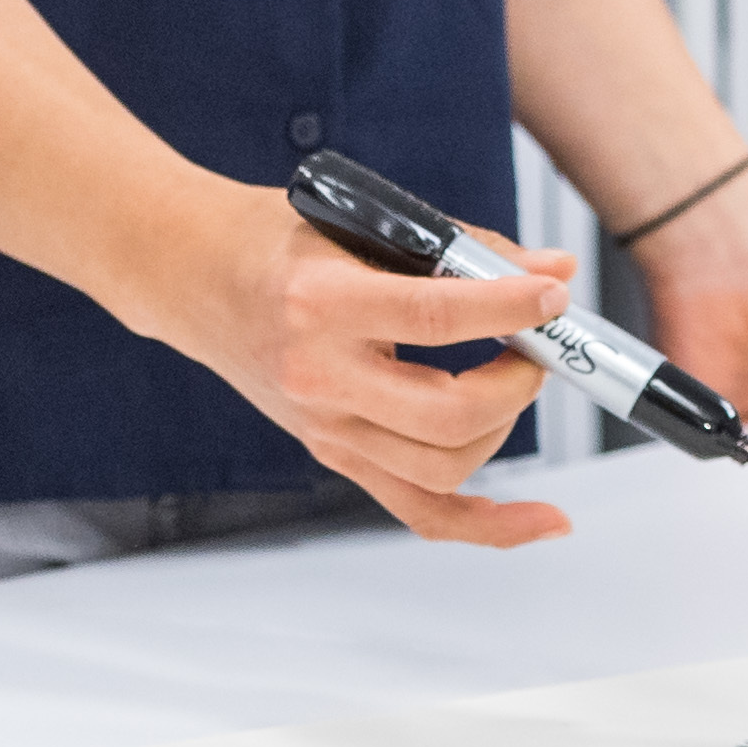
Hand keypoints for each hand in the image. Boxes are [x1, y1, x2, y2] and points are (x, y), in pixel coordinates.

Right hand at [131, 176, 585, 548]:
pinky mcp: (334, 454)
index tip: (555, 296)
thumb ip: (466, 248)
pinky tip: (542, 521)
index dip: (509, 308)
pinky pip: (420, 511)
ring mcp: (324, 428)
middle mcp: (319, 378)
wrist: (191, 276)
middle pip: (446, 415)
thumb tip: (556, 270)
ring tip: (513, 377)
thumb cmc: (277, 241)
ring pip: (442, 468)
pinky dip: (486, 526)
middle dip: (517, 381)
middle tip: (537, 342)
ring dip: (503, 428)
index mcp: (322, 304)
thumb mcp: (367, 220)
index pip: (435, 318)